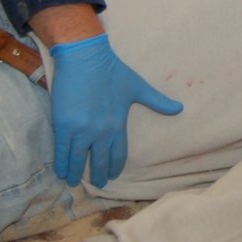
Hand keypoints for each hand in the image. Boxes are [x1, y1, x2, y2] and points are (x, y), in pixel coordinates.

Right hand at [49, 33, 182, 186]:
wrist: (84, 57)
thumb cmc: (111, 70)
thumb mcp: (138, 87)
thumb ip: (157, 102)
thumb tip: (180, 109)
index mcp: (118, 125)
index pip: (118, 154)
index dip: (114, 166)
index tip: (111, 174)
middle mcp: (101, 132)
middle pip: (99, 161)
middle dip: (98, 175)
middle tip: (98, 184)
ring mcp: (81, 131)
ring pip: (78, 160)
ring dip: (77, 173)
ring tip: (74, 182)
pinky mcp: (63, 126)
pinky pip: (62, 152)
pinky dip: (61, 164)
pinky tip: (61, 171)